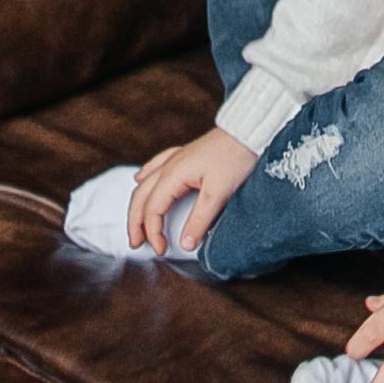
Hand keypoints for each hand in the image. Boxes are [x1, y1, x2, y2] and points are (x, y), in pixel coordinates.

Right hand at [130, 124, 257, 251]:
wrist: (248, 132)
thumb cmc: (235, 157)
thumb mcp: (218, 193)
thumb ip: (200, 220)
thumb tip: (185, 244)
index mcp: (173, 175)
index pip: (152, 209)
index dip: (153, 232)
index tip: (161, 250)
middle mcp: (169, 166)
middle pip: (141, 197)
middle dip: (135, 222)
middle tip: (135, 243)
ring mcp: (175, 159)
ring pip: (144, 183)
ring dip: (137, 205)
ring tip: (135, 223)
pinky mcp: (184, 156)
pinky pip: (154, 167)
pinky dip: (144, 179)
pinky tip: (140, 179)